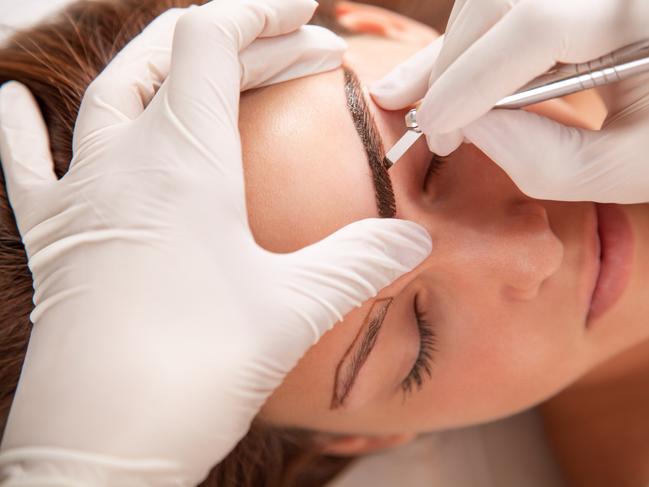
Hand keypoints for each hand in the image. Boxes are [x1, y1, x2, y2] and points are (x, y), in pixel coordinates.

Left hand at [0, 1, 430, 485]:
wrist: (101, 448)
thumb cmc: (194, 372)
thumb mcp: (294, 309)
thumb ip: (359, 261)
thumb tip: (412, 237)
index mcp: (182, 160)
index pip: (212, 38)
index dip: (261, 13)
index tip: (306, 18)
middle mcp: (120, 160)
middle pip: (168, 55)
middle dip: (235, 37)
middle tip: (290, 52)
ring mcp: (77, 196)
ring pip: (109, 93)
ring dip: (158, 63)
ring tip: (200, 60)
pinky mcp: (51, 238)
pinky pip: (22, 162)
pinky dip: (19, 125)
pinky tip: (14, 102)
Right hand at [371, 0, 648, 202]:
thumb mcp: (633, 169)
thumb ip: (547, 160)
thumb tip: (467, 127)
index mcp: (646, 15)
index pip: (536, 28)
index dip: (470, 79)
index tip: (434, 129)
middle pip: (504, 0)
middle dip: (452, 64)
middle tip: (428, 124)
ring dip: (456, 49)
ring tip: (431, 99)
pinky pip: (512, 6)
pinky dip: (478, 39)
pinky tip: (453, 70)